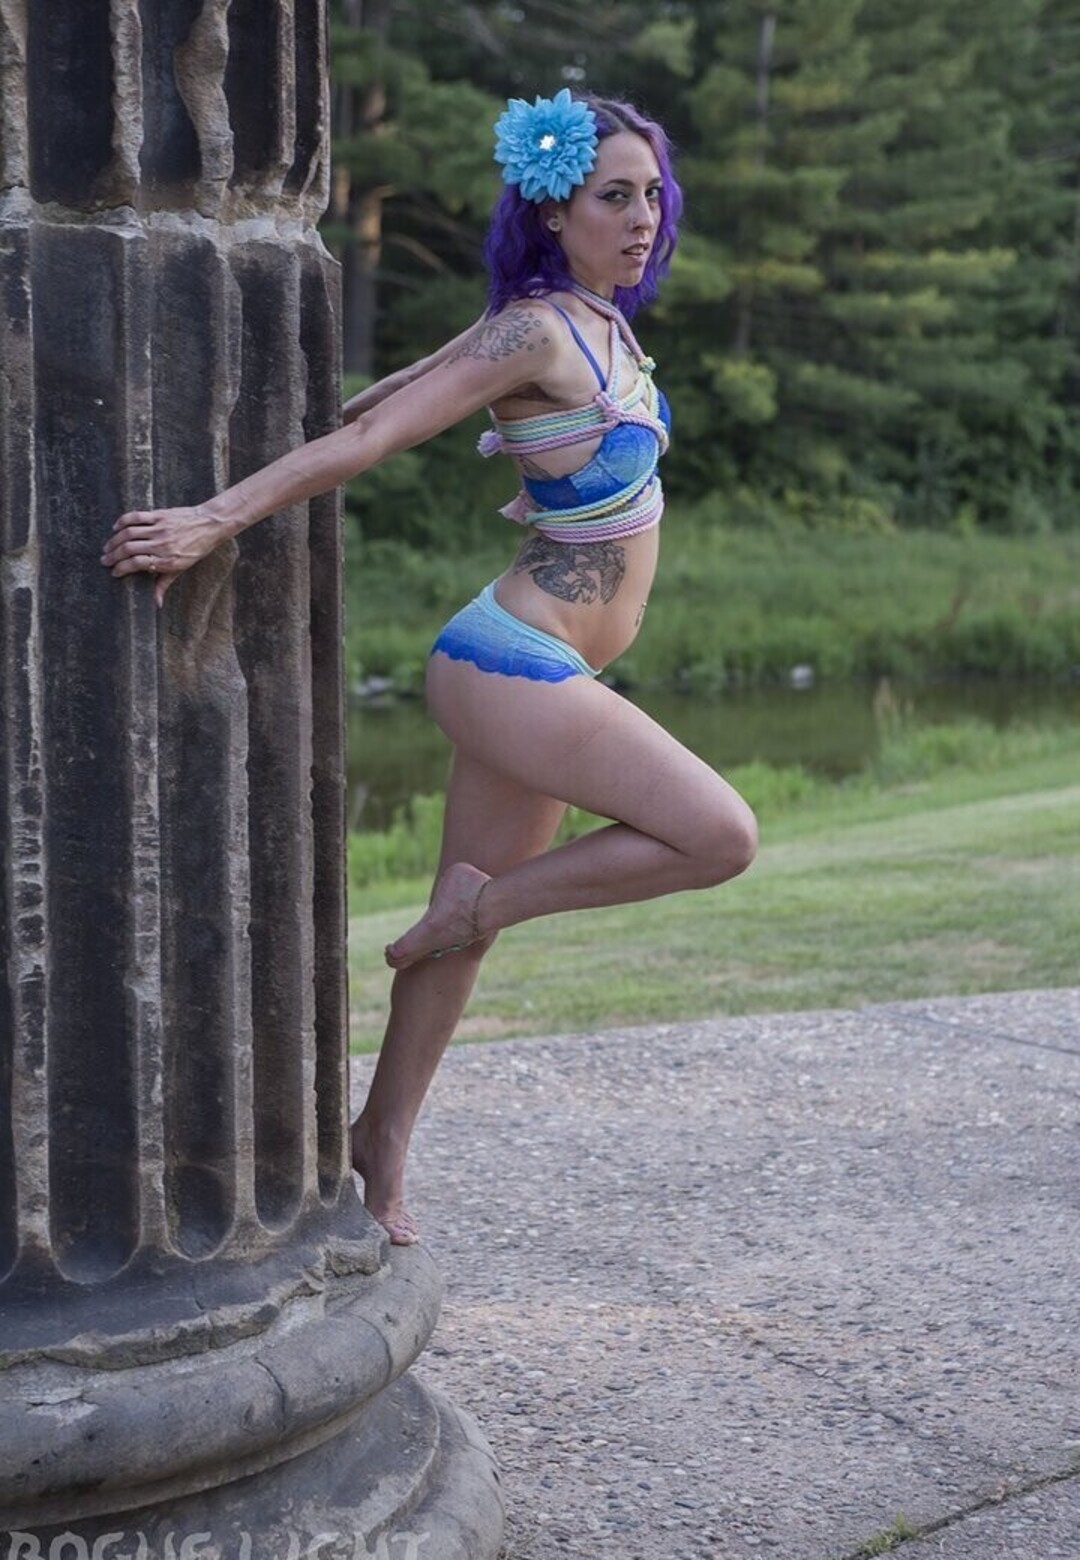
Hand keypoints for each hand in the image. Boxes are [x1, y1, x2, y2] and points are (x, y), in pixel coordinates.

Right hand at [101, 504, 228, 607]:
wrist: (210, 524)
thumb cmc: (196, 548)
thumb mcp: (182, 568)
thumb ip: (164, 584)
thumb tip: (156, 603)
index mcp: (167, 560)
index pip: (136, 564)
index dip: (121, 568)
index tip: (114, 571)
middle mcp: (162, 545)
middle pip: (129, 549)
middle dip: (113, 556)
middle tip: (105, 560)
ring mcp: (160, 529)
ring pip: (129, 533)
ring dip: (114, 541)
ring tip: (107, 548)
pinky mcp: (160, 515)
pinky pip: (136, 517)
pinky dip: (122, 521)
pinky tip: (116, 528)